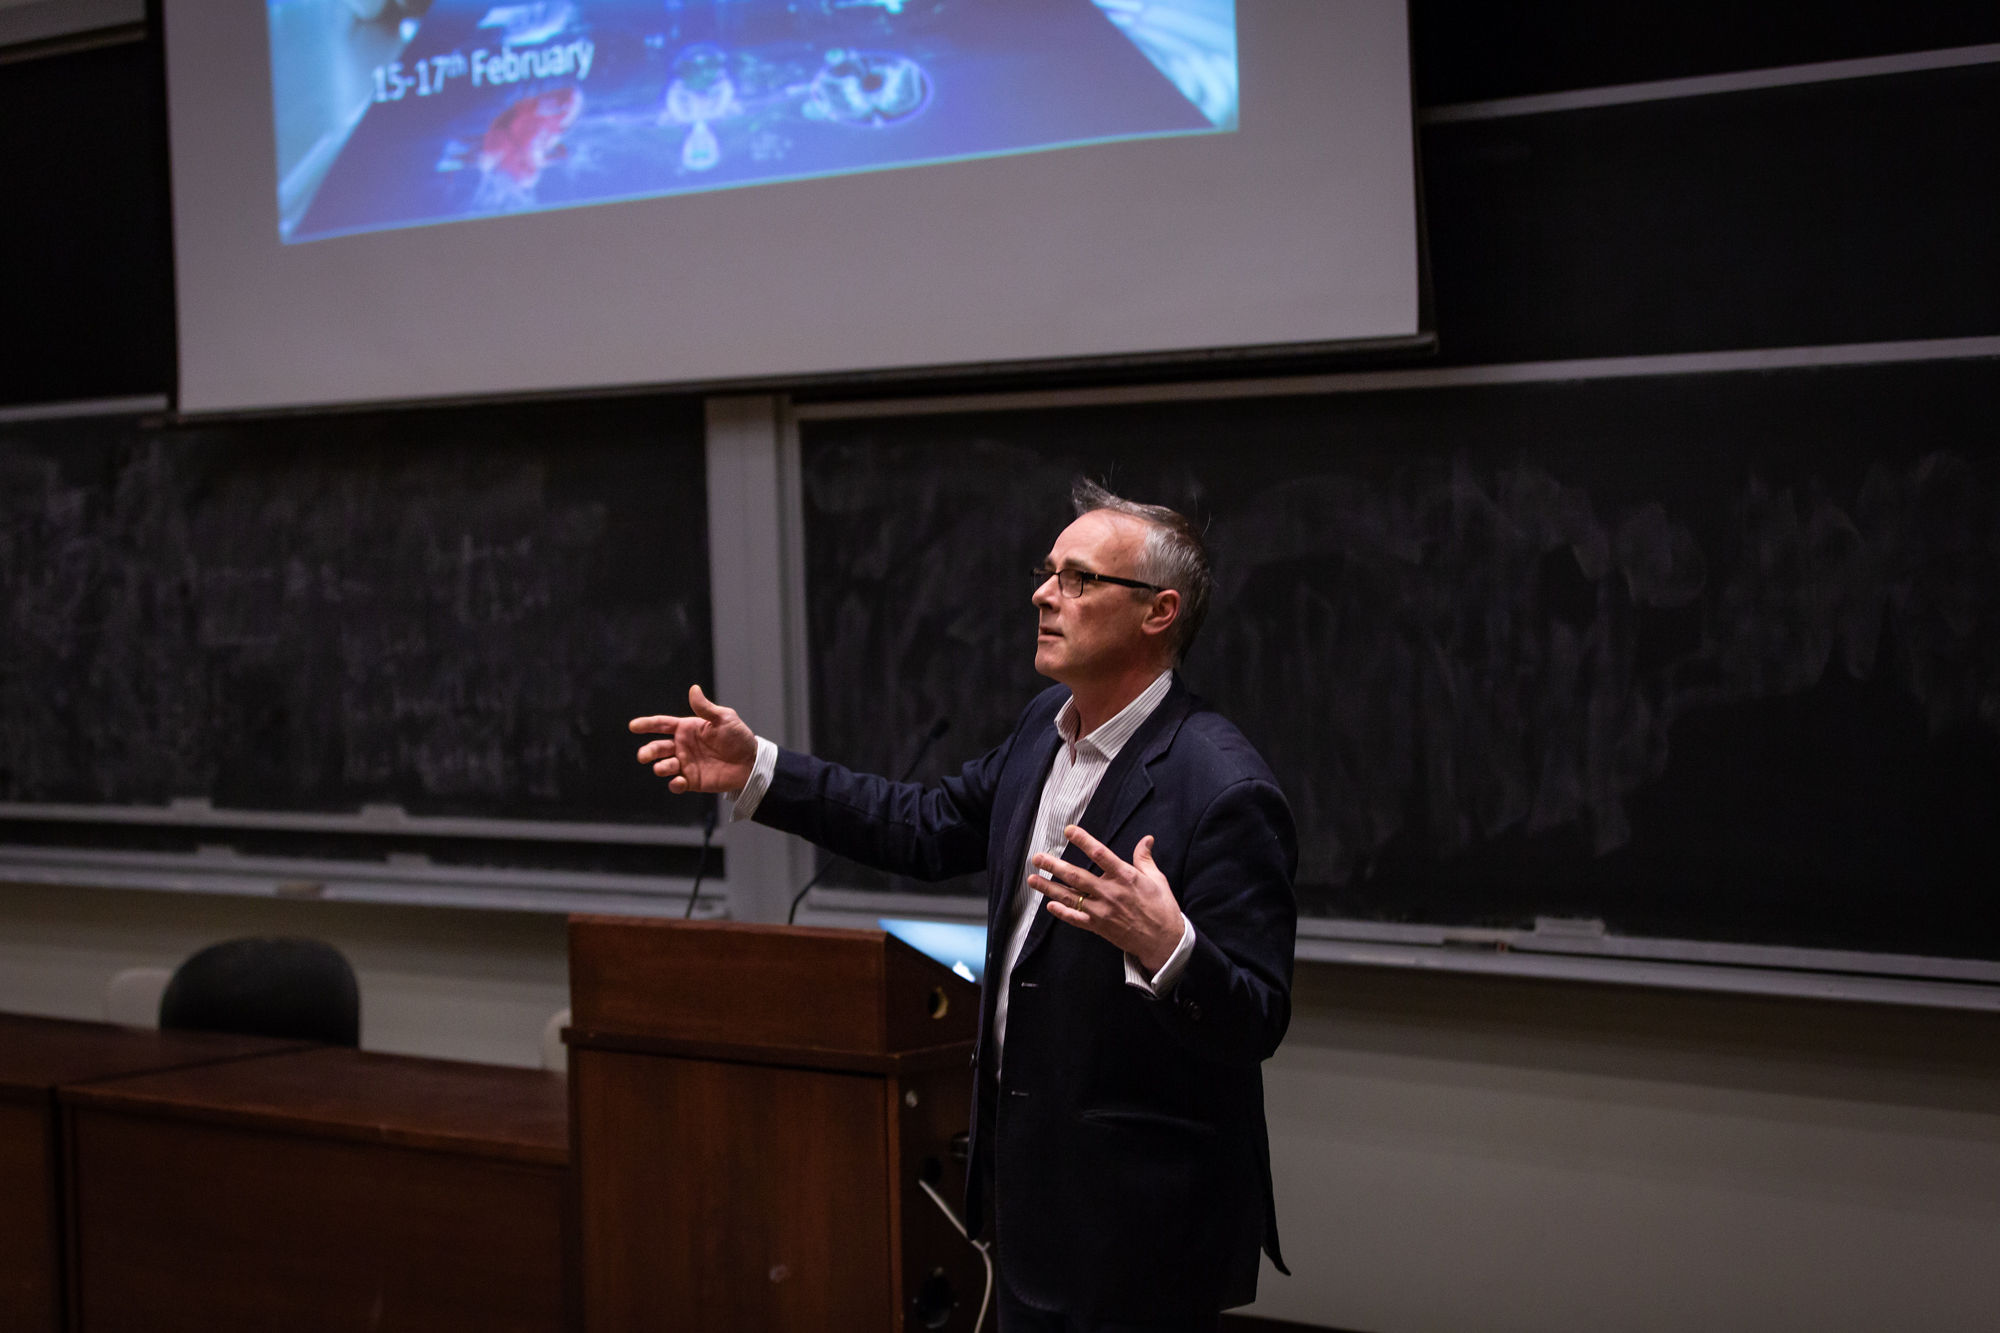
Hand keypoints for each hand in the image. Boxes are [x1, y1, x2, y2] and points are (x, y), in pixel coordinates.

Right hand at [629, 685, 757, 794]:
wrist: (751, 762)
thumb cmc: (738, 737)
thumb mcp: (724, 718)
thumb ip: (706, 708)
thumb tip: (693, 689)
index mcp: (687, 729)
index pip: (662, 725)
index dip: (647, 725)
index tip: (633, 726)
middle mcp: (682, 746)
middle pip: (657, 748)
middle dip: (648, 752)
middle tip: (644, 756)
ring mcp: (686, 764)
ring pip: (663, 766)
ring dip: (661, 767)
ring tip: (668, 767)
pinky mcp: (692, 781)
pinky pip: (676, 784)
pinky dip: (674, 784)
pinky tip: (680, 781)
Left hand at [1029, 827, 1184, 975]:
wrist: (1163, 941)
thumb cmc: (1162, 908)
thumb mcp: (1157, 879)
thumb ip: (1145, 859)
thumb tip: (1146, 839)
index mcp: (1125, 877)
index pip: (1100, 854)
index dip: (1084, 841)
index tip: (1069, 830)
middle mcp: (1110, 893)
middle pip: (1077, 877)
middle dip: (1055, 866)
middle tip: (1038, 858)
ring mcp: (1103, 911)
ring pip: (1071, 898)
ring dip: (1050, 888)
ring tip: (1033, 879)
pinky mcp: (1099, 927)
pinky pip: (1076, 919)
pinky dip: (1062, 913)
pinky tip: (1049, 905)